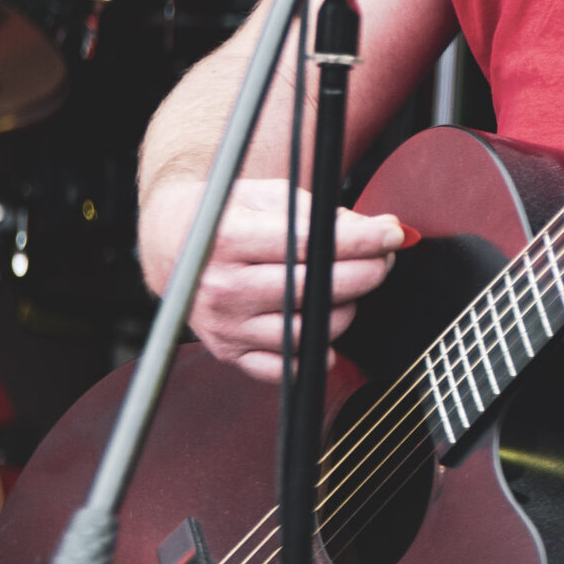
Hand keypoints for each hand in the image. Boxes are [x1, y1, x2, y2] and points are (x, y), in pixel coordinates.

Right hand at [137, 176, 414, 380]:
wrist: (170, 243)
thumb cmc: (226, 214)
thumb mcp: (268, 196)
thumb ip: (322, 214)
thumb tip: (379, 228)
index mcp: (229, 239)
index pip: (309, 245)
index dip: (361, 240)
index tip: (393, 233)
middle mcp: (223, 286)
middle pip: (313, 289)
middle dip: (365, 272)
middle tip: (384, 257)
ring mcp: (225, 325)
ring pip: (306, 332)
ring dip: (346, 310)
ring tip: (353, 286)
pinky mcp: (228, 351)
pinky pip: (281, 368)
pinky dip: (314, 356)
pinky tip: (327, 333)